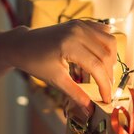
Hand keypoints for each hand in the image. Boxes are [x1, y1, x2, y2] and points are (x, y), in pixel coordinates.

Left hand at [0, 20, 116, 110]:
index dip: (105, 85)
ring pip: (109, 42)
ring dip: (111, 60)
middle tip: (106, 90)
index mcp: (70, 45)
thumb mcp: (55, 80)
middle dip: (109, 75)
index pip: (97, 67)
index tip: (107, 99)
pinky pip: (103, 33)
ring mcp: (80, 24)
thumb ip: (75, 93)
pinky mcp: (81, 23)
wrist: (22, 44)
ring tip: (105, 75)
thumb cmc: (35, 62)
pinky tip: (102, 59)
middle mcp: (78, 31)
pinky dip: (107, 46)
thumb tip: (90, 110)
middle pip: (106, 55)